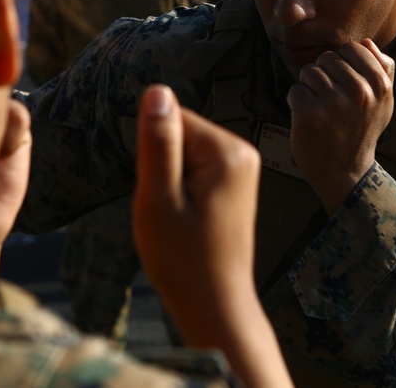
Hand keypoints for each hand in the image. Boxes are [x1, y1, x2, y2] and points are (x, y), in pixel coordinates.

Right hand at [132, 84, 292, 387]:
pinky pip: (196, 170)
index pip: (171, 120)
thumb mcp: (159, 199)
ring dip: (171, 182)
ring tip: (180, 219)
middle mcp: (242, 151)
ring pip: (185, 154)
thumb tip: (157, 91)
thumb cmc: (183, 260)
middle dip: (163, 168)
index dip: (152, 157)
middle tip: (170, 211)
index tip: (162, 194)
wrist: (214, 304)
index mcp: (226, 151)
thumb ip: (158, 143)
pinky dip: (183, 192)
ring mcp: (243, 168)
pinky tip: (189, 221)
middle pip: (180, 134)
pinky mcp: (237, 183)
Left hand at [287, 39, 394, 213]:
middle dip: (324, 75)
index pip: (351, 48)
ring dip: (309, 89)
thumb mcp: (383, 102)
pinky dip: (297, 103)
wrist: (346, 172)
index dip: (342, 64)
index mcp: (379, 84)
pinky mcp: (309, 113)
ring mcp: (333, 102)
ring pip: (309, 72)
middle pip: (327, 58)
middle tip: (331, 102)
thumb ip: (382, 70)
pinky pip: (295, 90)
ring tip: (321, 110)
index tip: (344, 84)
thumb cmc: (362, 131)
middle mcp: (359, 91)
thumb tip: (367, 42)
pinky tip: (309, 119)